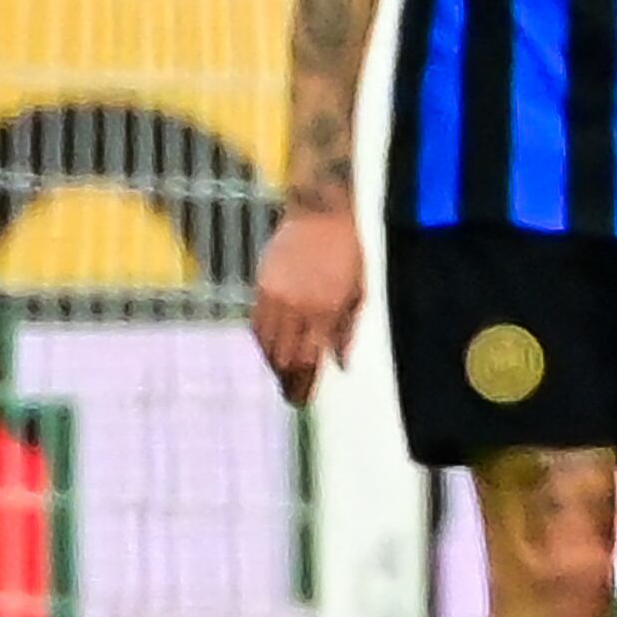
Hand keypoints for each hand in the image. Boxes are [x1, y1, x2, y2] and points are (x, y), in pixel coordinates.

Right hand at [250, 205, 365, 406]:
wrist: (319, 215)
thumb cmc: (347, 253)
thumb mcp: (359, 292)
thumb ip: (347, 331)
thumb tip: (341, 364)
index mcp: (327, 310)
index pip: (308, 360)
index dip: (303, 385)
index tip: (301, 400)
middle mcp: (299, 307)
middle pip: (285, 358)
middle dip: (288, 381)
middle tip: (292, 396)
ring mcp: (277, 297)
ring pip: (267, 345)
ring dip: (274, 365)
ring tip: (283, 377)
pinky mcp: (262, 287)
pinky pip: (257, 325)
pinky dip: (262, 343)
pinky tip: (270, 352)